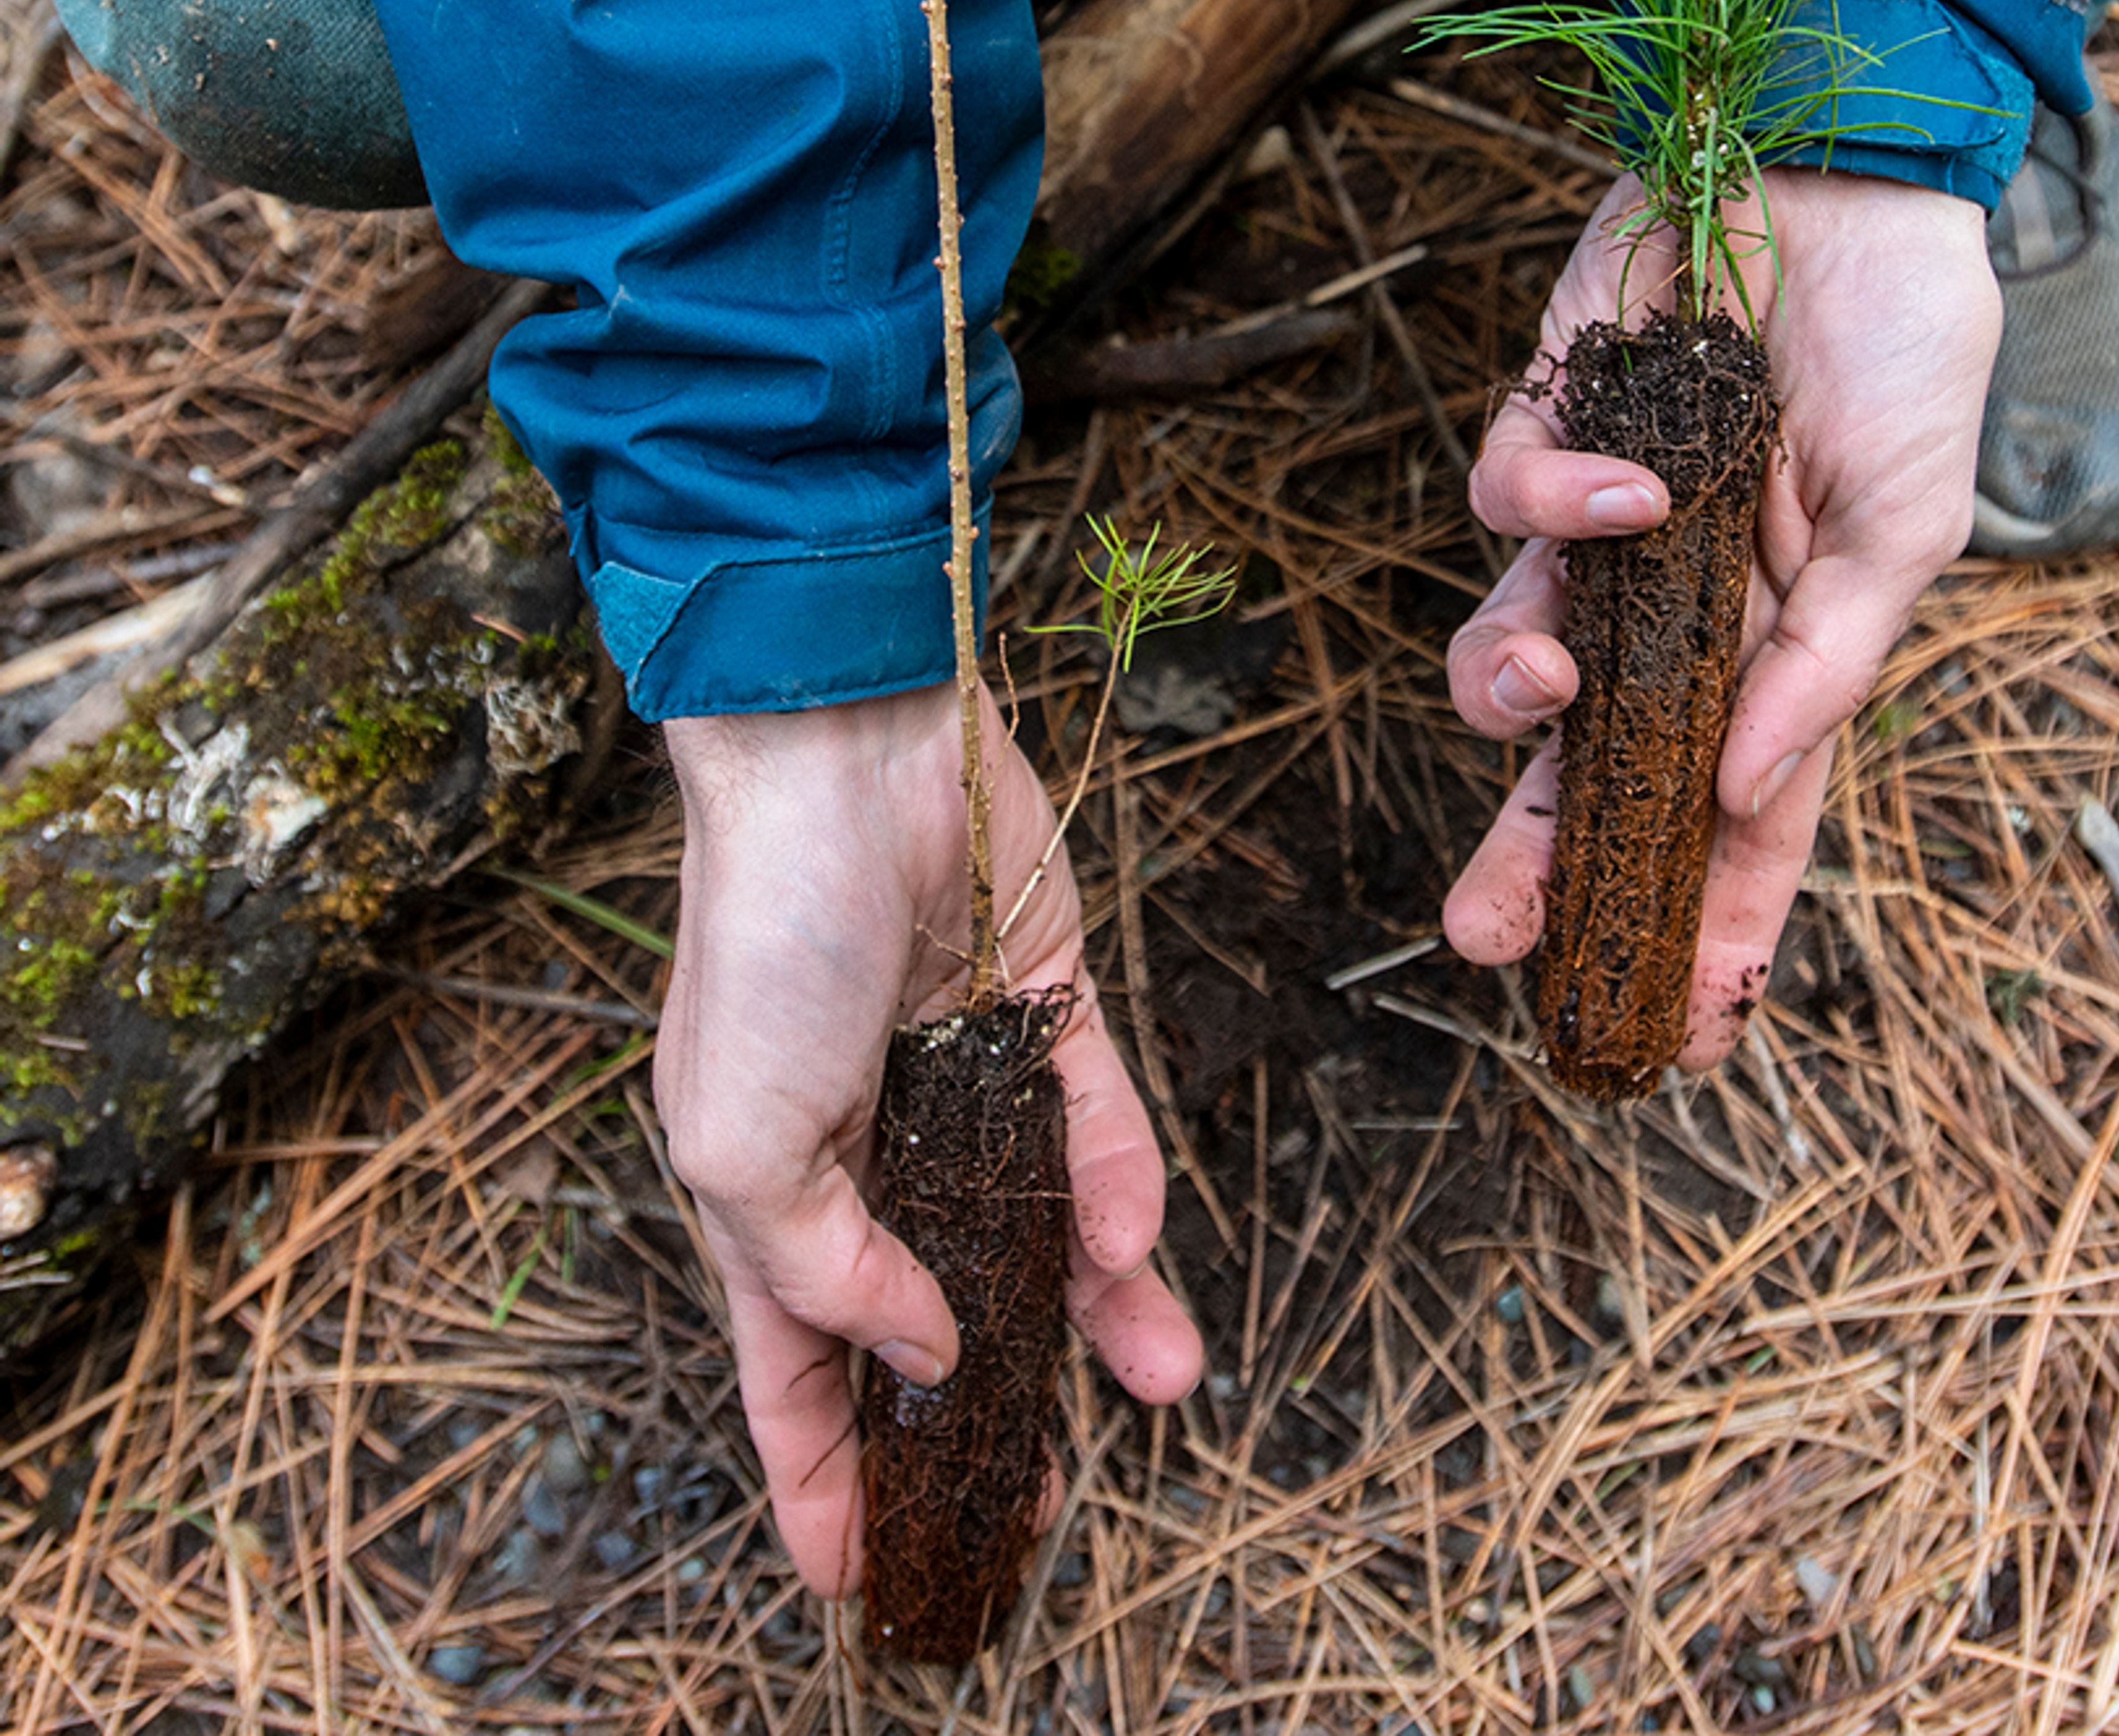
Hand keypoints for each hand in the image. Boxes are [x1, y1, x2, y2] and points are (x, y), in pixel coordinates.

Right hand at [657, 687, 1200, 1597]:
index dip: (820, 1475)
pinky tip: (1140, 1252)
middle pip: (934, 1314)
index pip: (792, 1371)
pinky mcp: (1042, 1008)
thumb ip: (827, 1270)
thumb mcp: (738, 1138)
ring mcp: (958, 1075)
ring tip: (1164, 1385)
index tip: (856, 1581)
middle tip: (1042, 1512)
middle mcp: (867, 1143)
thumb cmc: (762, 936)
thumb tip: (924, 1349)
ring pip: (1038, 1228)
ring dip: (1099, 1314)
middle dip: (984, 1417)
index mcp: (766, 1187)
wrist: (848, 753)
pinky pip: (1095, 1122)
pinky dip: (1121, 1184)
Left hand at [1442, 167, 1999, 1062]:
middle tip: (1484, 939)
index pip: (1734, 819)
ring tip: (1545, 688)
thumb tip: (1749, 788)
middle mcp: (1675, 604)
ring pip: (1511, 652)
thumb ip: (1826, 662)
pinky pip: (1506, 500)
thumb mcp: (1907, 526)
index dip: (1709, 926)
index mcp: (1775, 648)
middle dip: (1532, 862)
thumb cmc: (1902, 349)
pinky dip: (1556, 503)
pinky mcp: (1544, 426)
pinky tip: (1632, 479)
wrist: (1844, 173)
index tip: (1679, 1035)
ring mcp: (1604, 522)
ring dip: (1504, 692)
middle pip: (1589, 772)